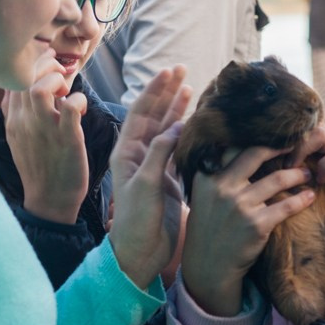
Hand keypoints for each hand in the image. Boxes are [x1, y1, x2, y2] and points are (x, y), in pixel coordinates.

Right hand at [2, 50, 87, 223]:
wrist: (49, 201)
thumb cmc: (41, 165)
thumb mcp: (20, 136)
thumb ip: (20, 110)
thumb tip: (29, 84)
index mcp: (13, 118)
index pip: (12, 77)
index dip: (31, 65)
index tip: (49, 73)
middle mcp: (24, 121)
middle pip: (24, 75)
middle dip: (46, 66)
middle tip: (61, 79)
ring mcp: (44, 130)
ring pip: (41, 88)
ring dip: (58, 80)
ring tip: (67, 91)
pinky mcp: (67, 139)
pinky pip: (70, 107)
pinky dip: (79, 100)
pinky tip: (81, 109)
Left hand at [109, 66, 190, 289]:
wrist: (138, 253)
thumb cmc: (136, 221)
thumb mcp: (145, 184)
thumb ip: (159, 153)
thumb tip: (177, 125)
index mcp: (127, 152)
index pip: (141, 112)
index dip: (155, 91)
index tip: (169, 72)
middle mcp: (139, 155)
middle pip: (154, 116)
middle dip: (167, 93)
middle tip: (182, 71)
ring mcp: (154, 167)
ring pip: (167, 130)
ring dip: (177, 109)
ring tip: (191, 89)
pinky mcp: (168, 179)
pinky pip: (178, 148)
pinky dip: (188, 133)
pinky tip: (198, 123)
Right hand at [180, 146, 314, 316]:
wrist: (207, 267)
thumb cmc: (209, 230)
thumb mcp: (204, 197)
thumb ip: (218, 175)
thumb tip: (238, 151)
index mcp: (207, 177)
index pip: (234, 147)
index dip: (257, 139)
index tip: (274, 136)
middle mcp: (222, 187)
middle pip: (256, 154)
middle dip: (281, 147)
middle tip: (298, 146)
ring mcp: (239, 206)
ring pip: (277, 179)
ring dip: (298, 173)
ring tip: (309, 172)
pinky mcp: (256, 225)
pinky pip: (286, 206)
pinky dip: (302, 199)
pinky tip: (310, 196)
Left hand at [289, 126, 324, 246]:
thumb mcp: (319, 193)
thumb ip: (305, 180)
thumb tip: (279, 177)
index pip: (310, 132)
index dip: (292, 141)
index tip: (277, 158)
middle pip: (313, 127)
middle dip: (295, 143)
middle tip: (285, 164)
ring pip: (322, 134)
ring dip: (303, 150)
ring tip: (295, 168)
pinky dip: (323, 167)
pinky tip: (320, 182)